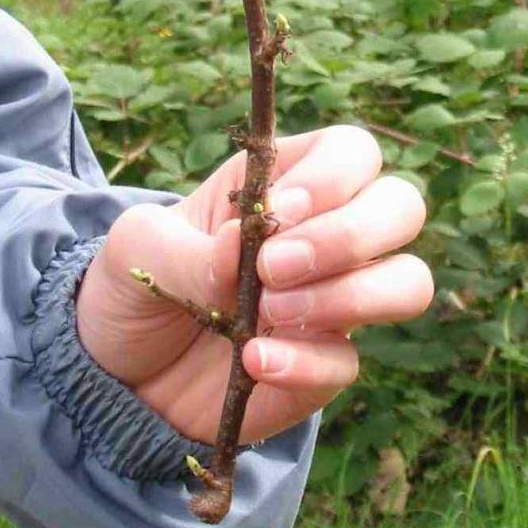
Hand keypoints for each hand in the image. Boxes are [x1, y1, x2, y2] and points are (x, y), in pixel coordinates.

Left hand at [76, 125, 432, 445]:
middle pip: (403, 206)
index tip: (281, 211)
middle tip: (275, 268)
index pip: (354, 152)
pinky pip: (351, 361)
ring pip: (408, 281)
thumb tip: (240, 246)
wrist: (119, 375)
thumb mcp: (137, 247)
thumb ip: (188, 246)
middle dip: (349, 235)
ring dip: (348, 295)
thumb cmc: (135, 285)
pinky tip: (253, 361)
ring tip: (268, 312)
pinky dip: (305, 361)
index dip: (334, 177)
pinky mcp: (326, 364)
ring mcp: (335, 299)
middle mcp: (326, 233)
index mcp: (286, 181)